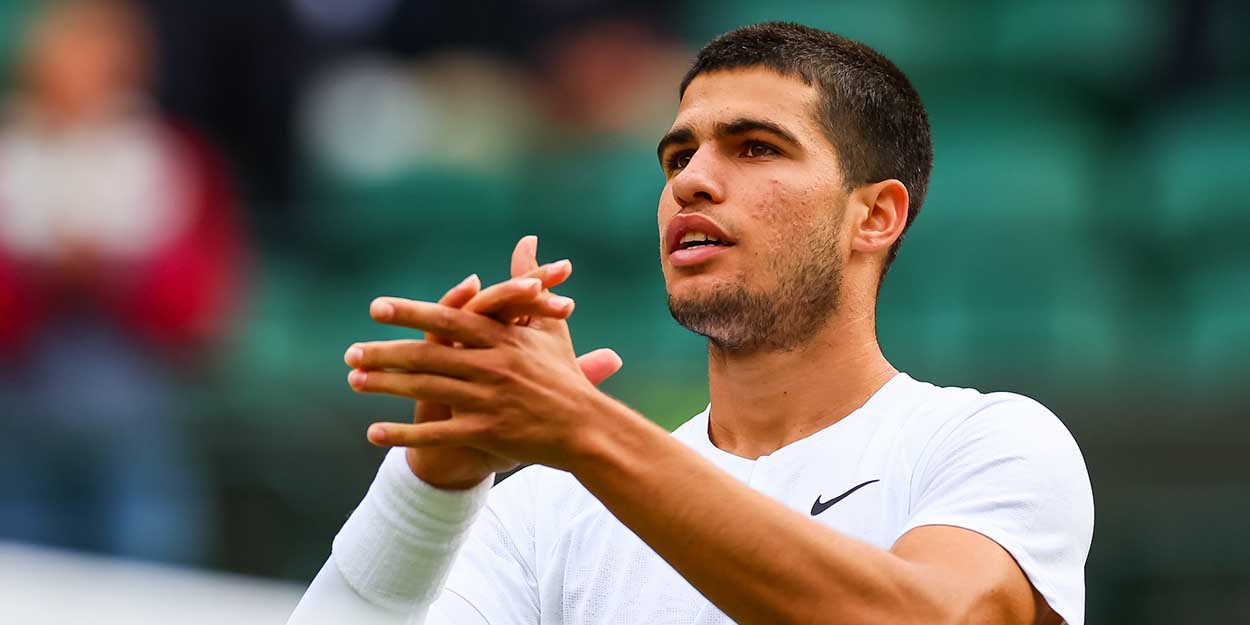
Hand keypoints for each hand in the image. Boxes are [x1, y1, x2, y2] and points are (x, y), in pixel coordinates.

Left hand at [347, 236, 621, 487]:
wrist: (586, 428)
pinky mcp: (486, 432)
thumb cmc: (564, 374)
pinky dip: (403, 434)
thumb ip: (529, 280)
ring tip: (354, 380)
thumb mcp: (550, 323)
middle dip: (384, 353)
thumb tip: (527, 239)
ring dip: (385, 387)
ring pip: (426, 390)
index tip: (376, 308)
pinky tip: (372, 433)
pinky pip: (437, 434)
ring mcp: (488, 401)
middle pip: (427, 356)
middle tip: (350, 351)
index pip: (449, 320)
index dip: (410, 313)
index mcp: (503, 339)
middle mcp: (492, 366)